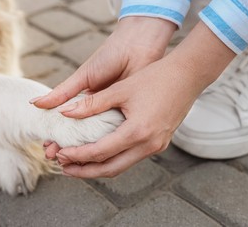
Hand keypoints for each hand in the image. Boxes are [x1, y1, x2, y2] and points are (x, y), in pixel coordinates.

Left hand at [45, 22, 234, 177]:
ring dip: (99, 168)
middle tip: (64, 168)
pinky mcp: (159, 143)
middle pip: (110, 169)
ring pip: (121, 166)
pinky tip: (101, 153)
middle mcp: (148, 145)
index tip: (60, 153)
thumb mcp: (120, 89)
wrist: (188, 75)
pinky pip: (132, 158)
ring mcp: (156, 146)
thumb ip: (92, 104)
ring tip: (78, 164)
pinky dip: (113, 160)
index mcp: (137, 132)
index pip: (99, 152)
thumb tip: (65, 112)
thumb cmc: (155, 78)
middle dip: (85, 171)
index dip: (77, 155)